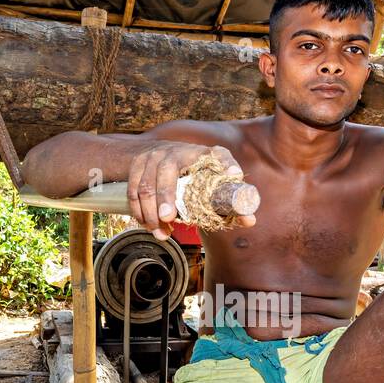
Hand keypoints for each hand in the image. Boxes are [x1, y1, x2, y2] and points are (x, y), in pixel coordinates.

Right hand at [126, 143, 251, 240]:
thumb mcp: (209, 179)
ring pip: (146, 185)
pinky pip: (133, 190)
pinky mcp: (137, 164)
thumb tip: (250, 220)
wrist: (158, 153)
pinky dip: (138, 211)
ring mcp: (154, 156)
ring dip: (149, 212)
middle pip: (168, 172)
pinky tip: (147, 225)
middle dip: (165, 196)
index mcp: (203, 154)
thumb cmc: (192, 171)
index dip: (227, 163)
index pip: (219, 155)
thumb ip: (229, 200)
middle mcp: (177, 151)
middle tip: (168, 218)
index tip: (234, 175)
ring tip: (159, 231)